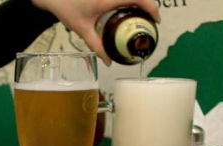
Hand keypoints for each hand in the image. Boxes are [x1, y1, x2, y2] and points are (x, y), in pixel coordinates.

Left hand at [31, 0, 160, 64]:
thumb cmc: (66, 8)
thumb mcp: (83, 30)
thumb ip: (97, 46)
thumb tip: (108, 61)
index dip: (151, 7)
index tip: (156, 20)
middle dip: (148, 7)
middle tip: (149, 22)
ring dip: (139, 3)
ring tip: (141, 18)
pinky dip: (130, 2)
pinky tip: (128, 12)